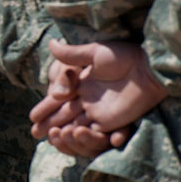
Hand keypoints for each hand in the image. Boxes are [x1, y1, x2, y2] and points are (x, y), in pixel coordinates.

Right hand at [28, 39, 160, 157]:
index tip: (33, 116)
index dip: (45, 107)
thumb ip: (71, 53)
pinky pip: (94, 133)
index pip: (58, 99)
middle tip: (35, 132)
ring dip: (62, 131)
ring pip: (75, 125)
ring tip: (50, 136)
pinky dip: (82, 137)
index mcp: (81, 84)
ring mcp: (99, 112)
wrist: (147, 68)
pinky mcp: (111, 121)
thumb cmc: (122, 56)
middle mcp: (88, 99)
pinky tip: (69, 138)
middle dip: (49, 123)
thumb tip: (51, 43)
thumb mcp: (94, 52)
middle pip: (64, 114)